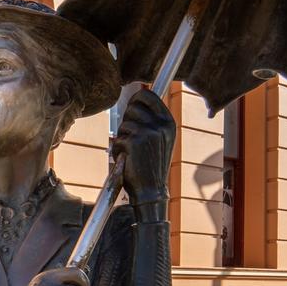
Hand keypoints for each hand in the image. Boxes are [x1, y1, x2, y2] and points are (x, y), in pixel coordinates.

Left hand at [112, 88, 175, 202]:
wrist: (151, 190)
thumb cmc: (151, 164)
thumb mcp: (159, 139)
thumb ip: (151, 120)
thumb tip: (135, 100)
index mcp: (168, 122)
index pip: (148, 94)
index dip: (135, 99)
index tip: (132, 107)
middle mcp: (161, 125)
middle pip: (133, 105)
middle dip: (127, 119)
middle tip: (131, 136)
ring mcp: (148, 133)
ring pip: (124, 123)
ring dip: (123, 137)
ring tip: (132, 151)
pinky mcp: (134, 142)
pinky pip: (118, 139)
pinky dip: (118, 150)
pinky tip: (128, 160)